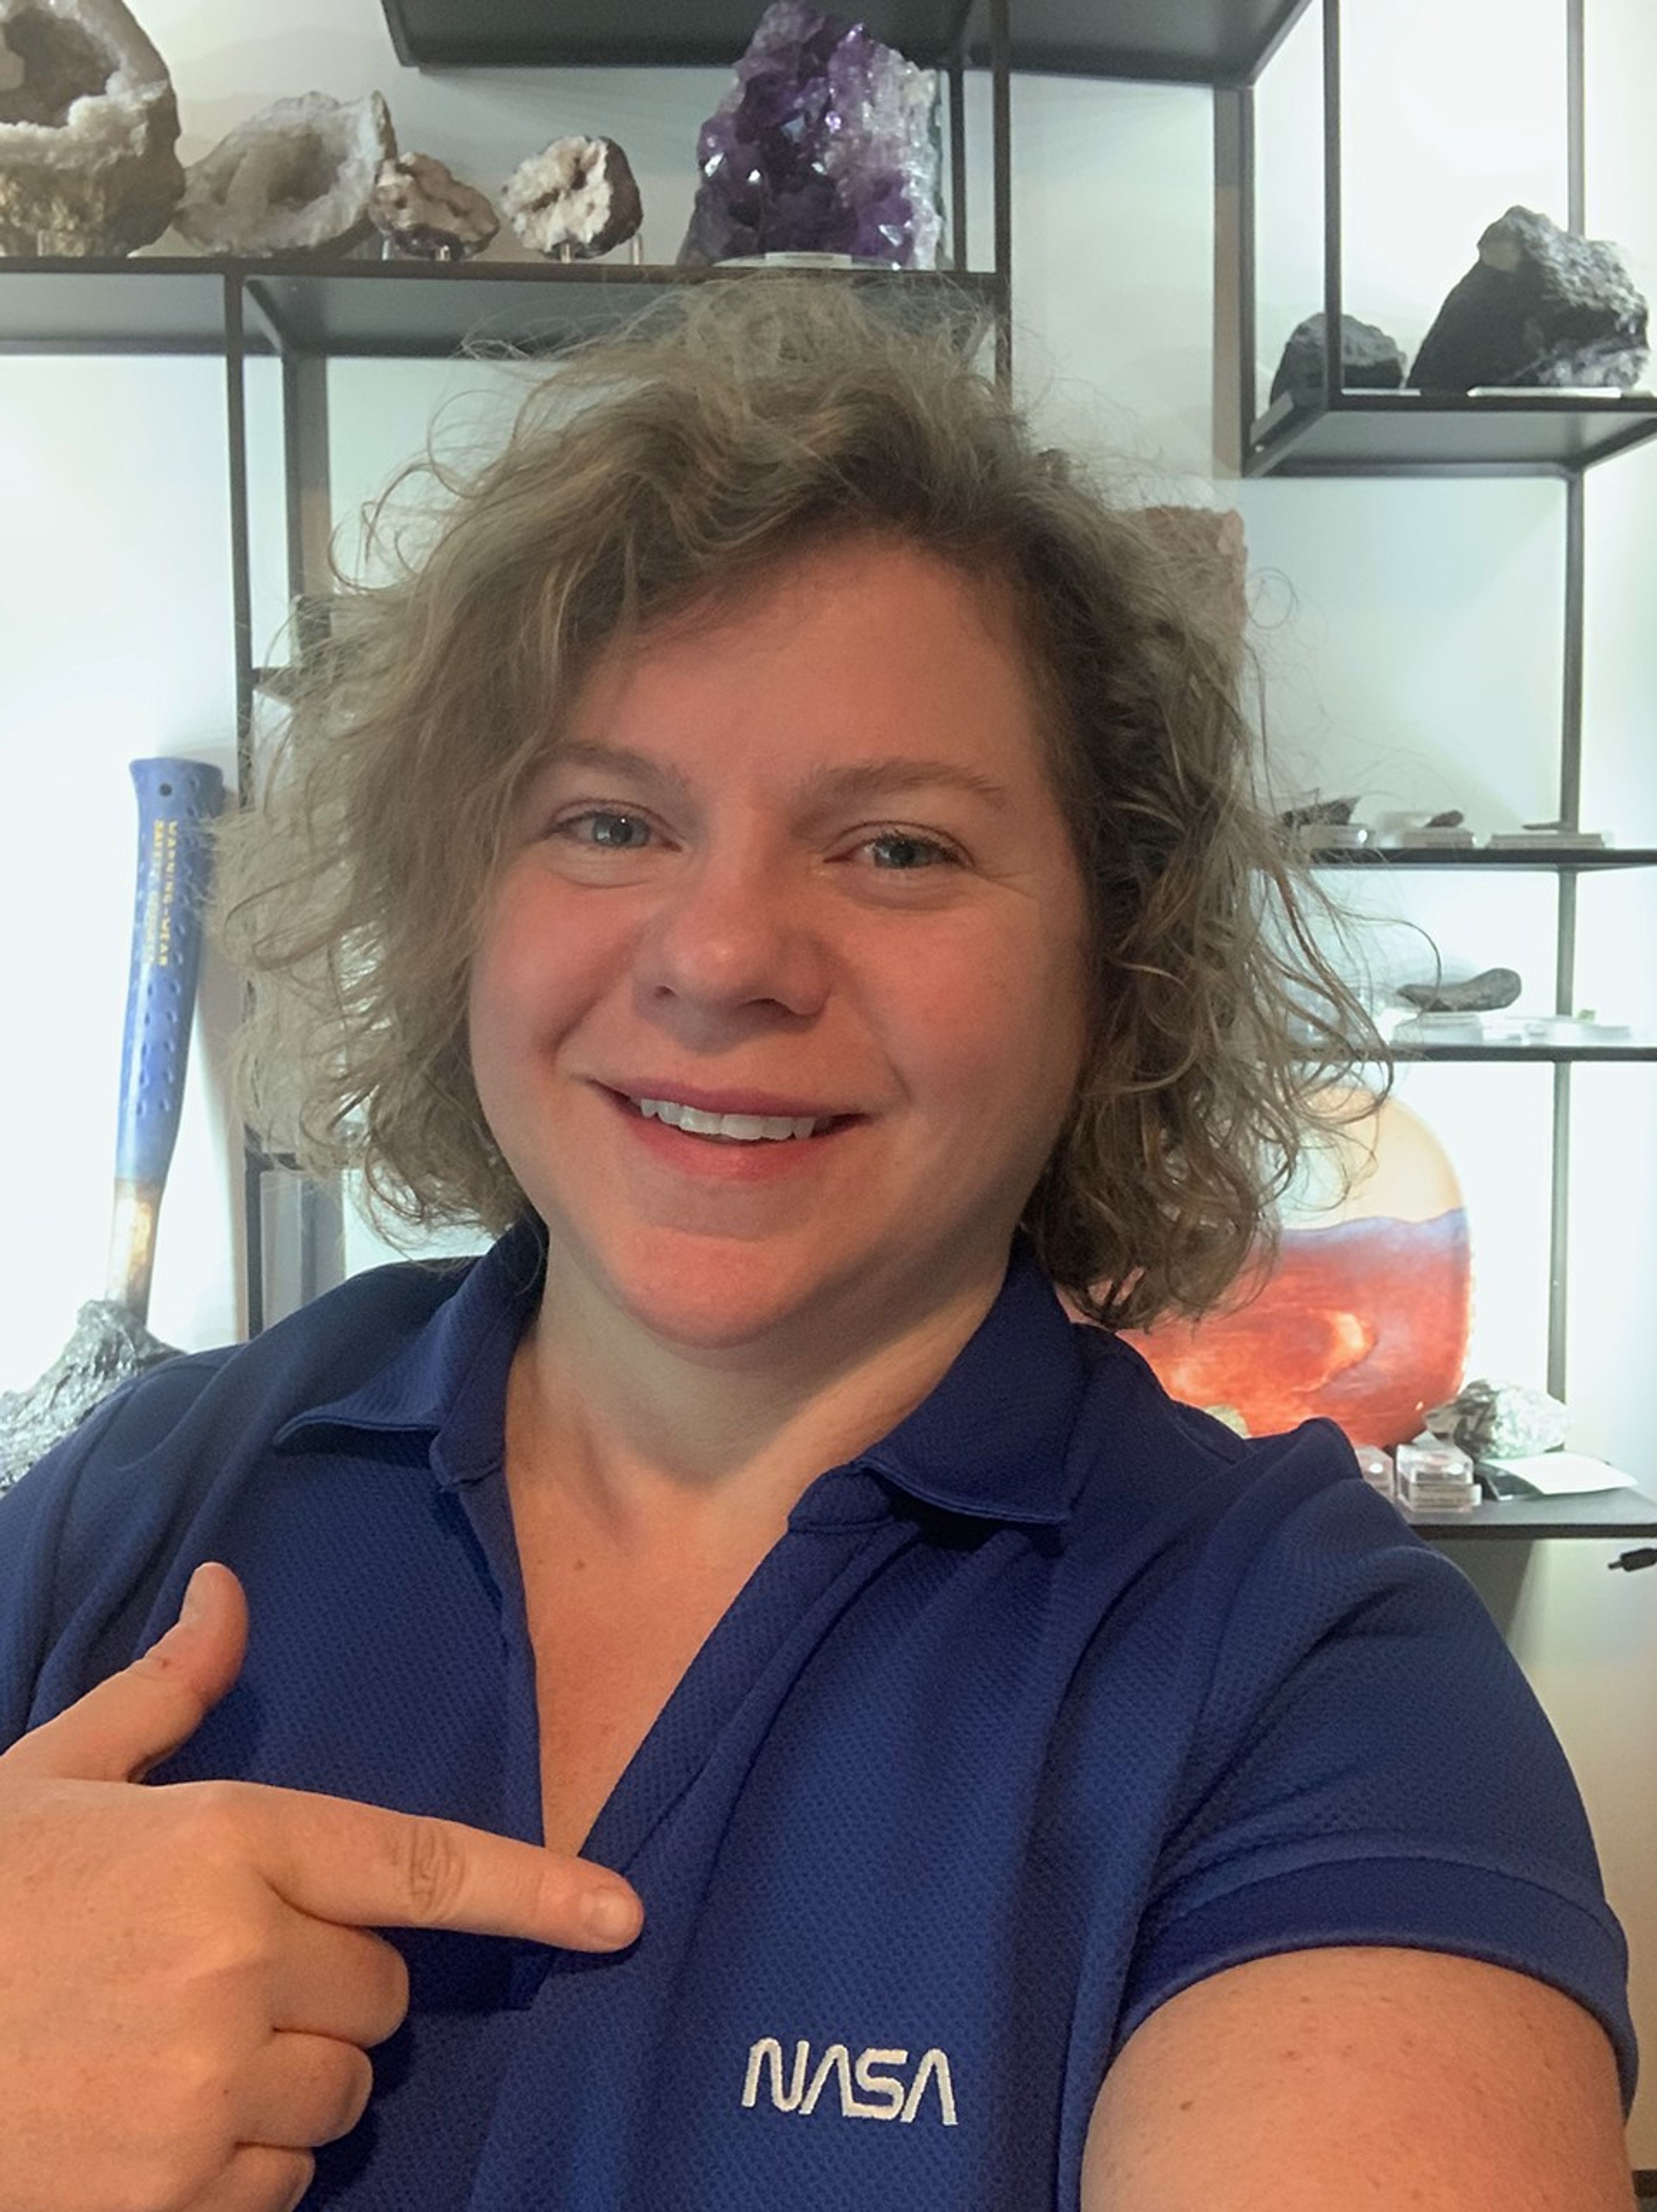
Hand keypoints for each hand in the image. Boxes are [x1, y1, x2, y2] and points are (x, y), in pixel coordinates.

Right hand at [0, 1562, 642, 2211]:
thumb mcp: (51, 1779)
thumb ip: (163, 1696)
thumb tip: (228, 1592)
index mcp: (224, 1846)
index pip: (420, 1868)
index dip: (537, 1894)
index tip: (622, 1916)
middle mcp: (238, 1965)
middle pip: (382, 2000)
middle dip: (330, 1992)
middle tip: (222, 1982)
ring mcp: (210, 2093)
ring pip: (340, 2096)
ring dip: (287, 2085)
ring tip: (174, 2058)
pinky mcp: (178, 2199)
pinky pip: (284, 2185)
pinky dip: (242, 2169)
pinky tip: (154, 2133)